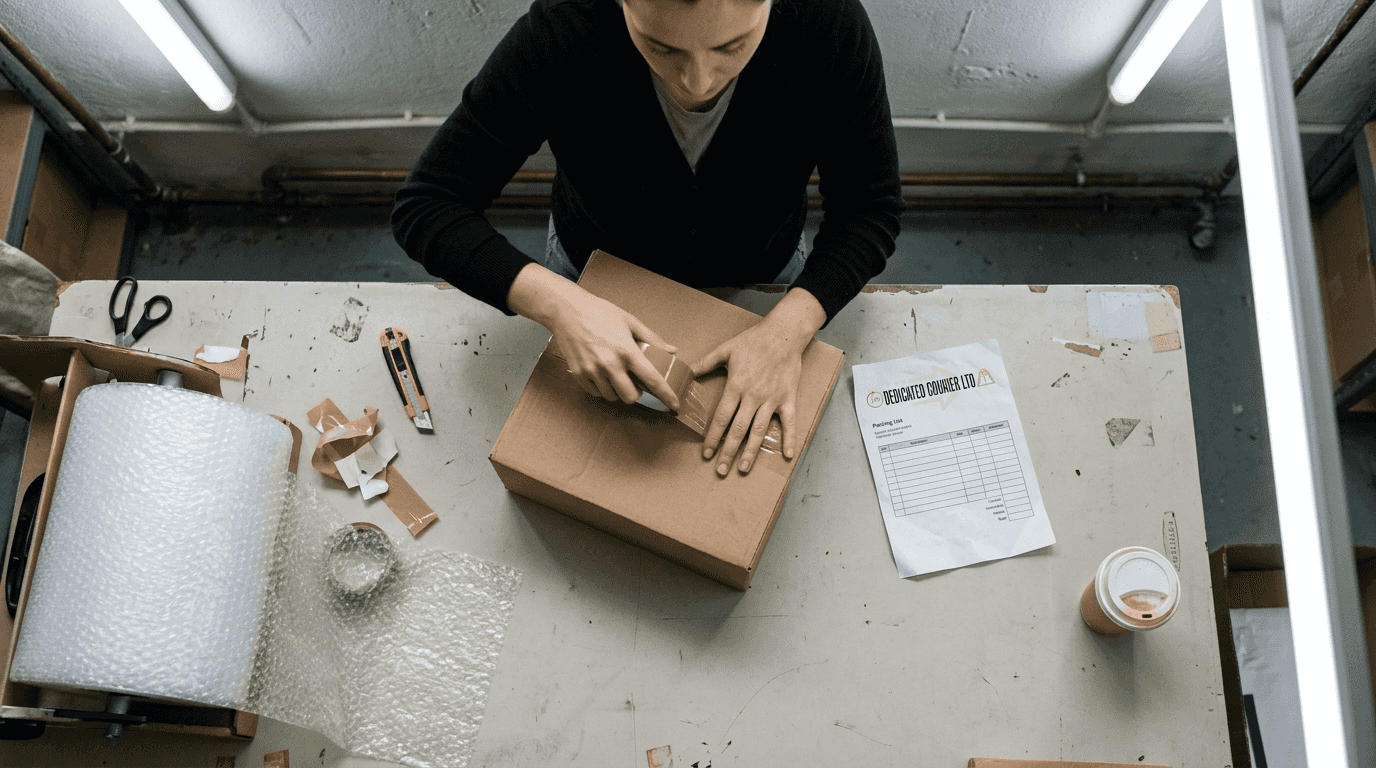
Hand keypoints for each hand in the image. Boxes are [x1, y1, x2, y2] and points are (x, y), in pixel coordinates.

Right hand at [507, 263, 680, 408]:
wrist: (567, 310)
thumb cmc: (600, 312)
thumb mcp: (630, 321)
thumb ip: (652, 339)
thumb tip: (672, 351)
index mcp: (627, 350)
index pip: (652, 379)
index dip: (666, 395)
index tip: (674, 406)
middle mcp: (610, 364)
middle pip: (630, 397)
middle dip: (635, 393)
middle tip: (633, 382)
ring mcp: (592, 370)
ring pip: (611, 397)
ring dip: (617, 391)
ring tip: (615, 374)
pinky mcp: (579, 374)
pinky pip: (595, 393)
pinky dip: (602, 388)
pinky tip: (602, 374)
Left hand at [692, 288, 825, 475]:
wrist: (784, 333)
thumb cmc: (753, 340)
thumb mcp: (725, 349)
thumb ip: (705, 363)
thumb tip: (685, 372)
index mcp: (736, 386)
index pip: (721, 418)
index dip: (713, 437)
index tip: (707, 453)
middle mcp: (753, 397)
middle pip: (738, 430)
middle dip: (728, 452)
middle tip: (720, 470)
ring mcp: (772, 399)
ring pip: (759, 431)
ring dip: (750, 452)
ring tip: (742, 468)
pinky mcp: (788, 399)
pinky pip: (790, 422)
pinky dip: (790, 439)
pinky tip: (787, 455)